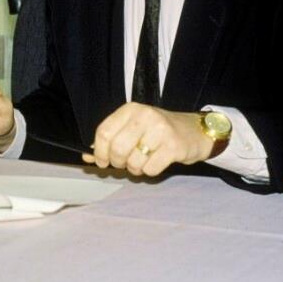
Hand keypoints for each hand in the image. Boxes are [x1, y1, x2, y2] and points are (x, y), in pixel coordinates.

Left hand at [81, 103, 214, 175]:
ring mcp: (160, 130)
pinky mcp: (173, 146)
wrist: (195, 131)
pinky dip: (150, 171)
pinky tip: (156, 162)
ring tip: (143, 161)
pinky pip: (150, 169)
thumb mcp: (133, 129)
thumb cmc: (159, 132)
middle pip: (117, 148)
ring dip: (135, 169)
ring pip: (134, 161)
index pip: (104, 132)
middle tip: (124, 163)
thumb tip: (87, 157)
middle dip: (117, 162)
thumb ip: (110, 141)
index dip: (99, 152)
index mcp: (130, 110)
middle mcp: (144, 116)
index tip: (102, 162)